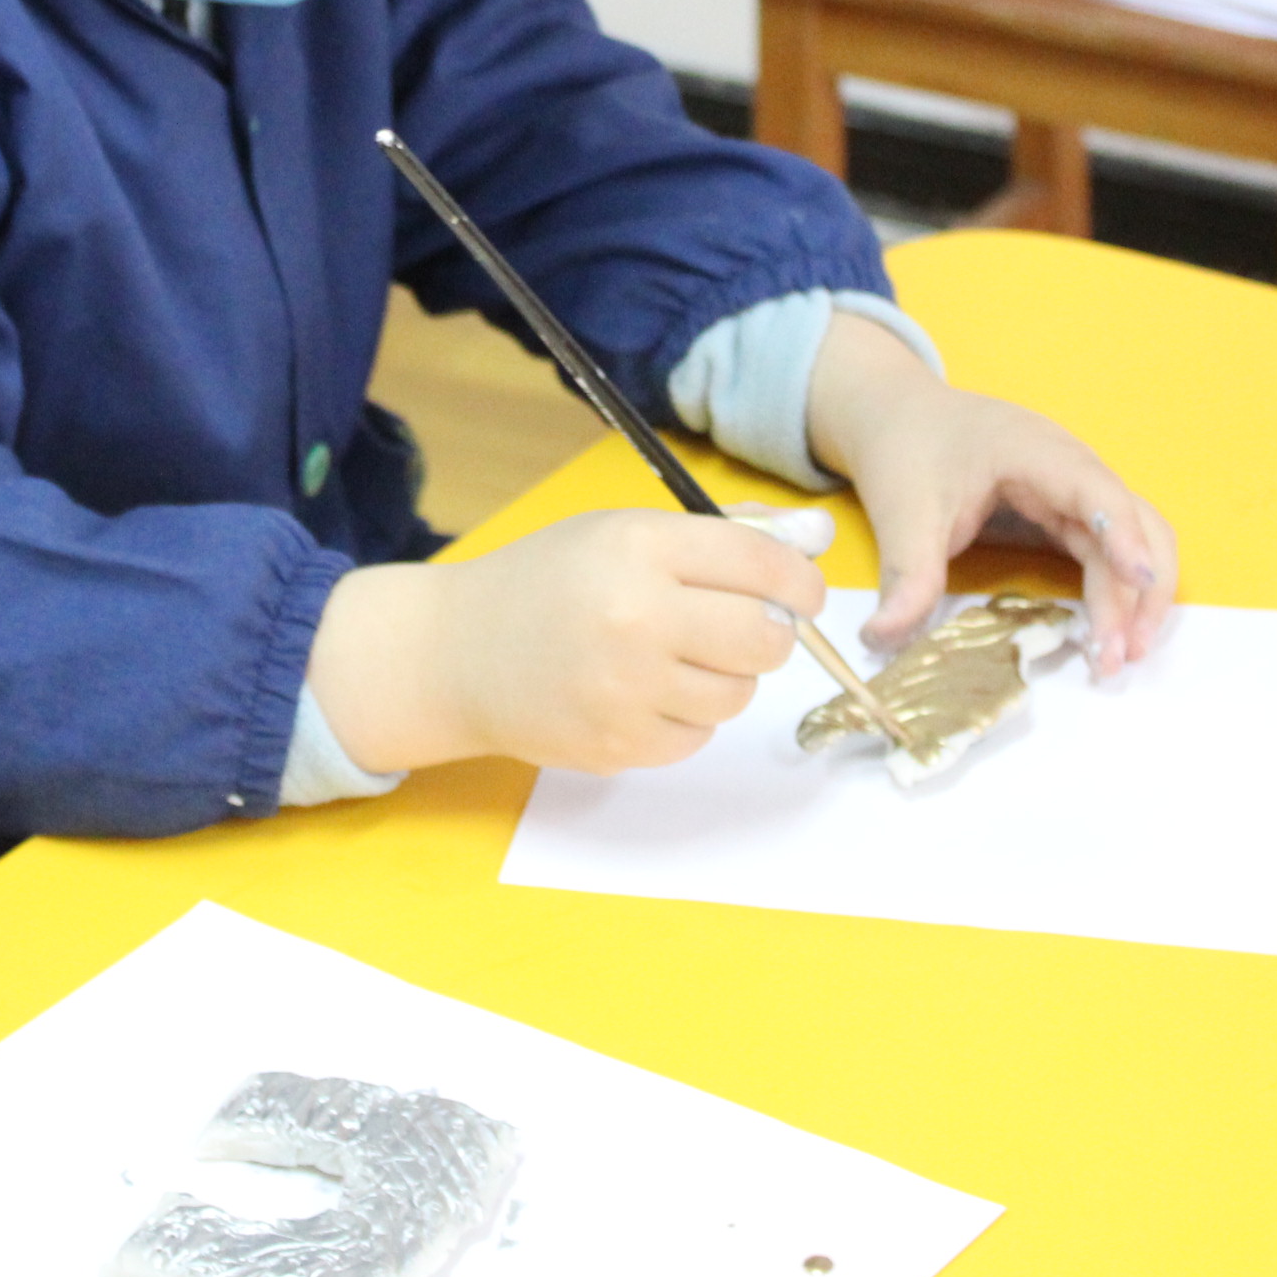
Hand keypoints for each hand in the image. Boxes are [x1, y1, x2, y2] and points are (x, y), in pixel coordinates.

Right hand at [307, 509, 827, 774]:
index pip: (761, 563)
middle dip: (768, 632)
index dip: (799, 579)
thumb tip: (818, 537)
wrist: (458, 653)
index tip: (801, 590)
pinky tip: (643, 691)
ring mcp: (625, 688)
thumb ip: (723, 535)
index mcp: (638, 547)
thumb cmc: (549, 582)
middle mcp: (635, 616)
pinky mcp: (618, 743)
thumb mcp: (623, 533)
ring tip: (677, 657)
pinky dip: (686, 716)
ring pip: (737, 693)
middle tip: (740, 625)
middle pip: (764, 637)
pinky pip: (698, 735)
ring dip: (726, 676)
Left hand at [805, 312, 1178, 676]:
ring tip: (1123, 653)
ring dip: (1139, 593)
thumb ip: (906, 574)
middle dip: (1136, 589)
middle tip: (1116, 657)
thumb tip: (883, 638)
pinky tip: (1108, 628)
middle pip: (1135, 522)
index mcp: (1033, 450)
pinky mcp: (1068, 509)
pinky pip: (1112, 546)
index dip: (1122, 534)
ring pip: (1137, 536)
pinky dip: (1120, 587)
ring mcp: (1075, 487)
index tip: (1139, 579)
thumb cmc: (908, 449)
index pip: (1096, 492)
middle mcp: (1071, 464)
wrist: (899, 416)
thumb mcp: (902, 511)